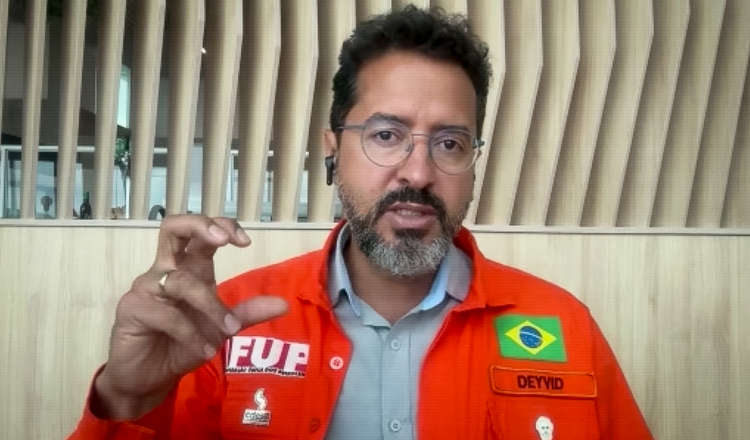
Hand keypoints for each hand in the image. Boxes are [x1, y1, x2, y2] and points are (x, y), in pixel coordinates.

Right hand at [93, 215, 287, 419]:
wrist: (149, 378)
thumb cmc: (181, 345)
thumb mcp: (221, 328)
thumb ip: (248, 313)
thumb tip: (284, 304)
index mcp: (189, 268)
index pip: (201, 232)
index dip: (223, 226)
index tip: (246, 242)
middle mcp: (166, 271)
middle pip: (173, 227)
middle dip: (199, 225)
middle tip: (223, 240)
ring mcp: (146, 288)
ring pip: (180, 281)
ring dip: (210, 306)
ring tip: (227, 331)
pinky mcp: (132, 309)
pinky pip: (166, 314)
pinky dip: (190, 333)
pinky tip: (203, 349)